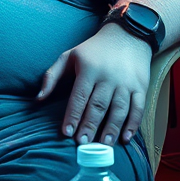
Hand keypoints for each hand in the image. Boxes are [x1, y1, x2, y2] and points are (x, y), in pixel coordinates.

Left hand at [36, 23, 151, 146]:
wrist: (127, 35)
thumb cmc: (93, 50)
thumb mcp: (69, 56)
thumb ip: (51, 76)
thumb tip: (38, 99)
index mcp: (89, 69)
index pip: (79, 96)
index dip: (73, 115)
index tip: (67, 132)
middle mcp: (108, 77)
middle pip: (98, 106)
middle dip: (90, 126)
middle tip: (83, 144)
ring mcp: (126, 82)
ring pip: (119, 109)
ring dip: (112, 129)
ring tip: (104, 145)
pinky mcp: (141, 86)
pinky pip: (138, 108)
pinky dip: (133, 124)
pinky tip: (125, 138)